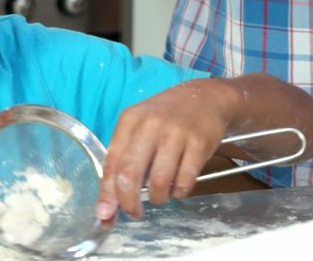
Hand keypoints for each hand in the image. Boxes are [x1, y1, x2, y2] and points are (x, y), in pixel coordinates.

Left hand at [95, 79, 241, 222]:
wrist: (206, 97)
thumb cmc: (167, 116)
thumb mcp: (140, 127)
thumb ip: (124, 159)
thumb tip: (110, 203)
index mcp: (130, 119)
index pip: (112, 163)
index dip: (107, 194)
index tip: (105, 215)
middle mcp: (151, 124)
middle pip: (130, 175)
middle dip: (129, 203)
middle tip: (134, 213)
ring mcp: (176, 133)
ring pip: (159, 183)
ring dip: (158, 198)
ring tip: (161, 194)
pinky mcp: (199, 143)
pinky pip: (184, 181)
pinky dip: (179, 192)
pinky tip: (178, 187)